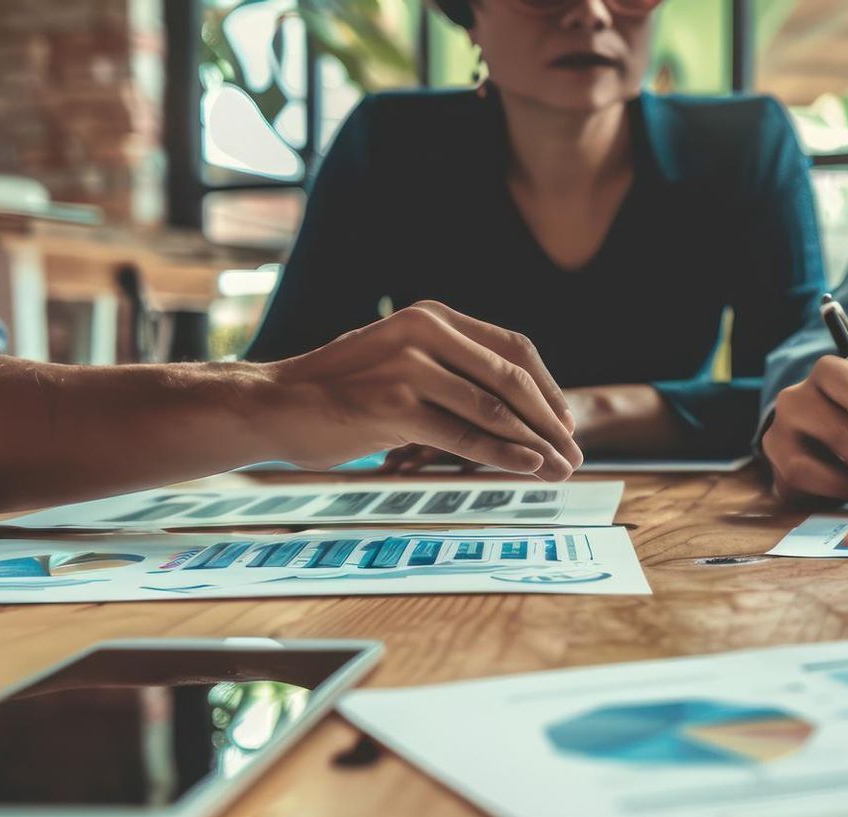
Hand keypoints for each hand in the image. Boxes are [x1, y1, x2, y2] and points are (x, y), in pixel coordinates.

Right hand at [264, 301, 583, 478]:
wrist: (274, 404)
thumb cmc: (337, 389)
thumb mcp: (397, 356)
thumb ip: (446, 365)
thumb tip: (504, 399)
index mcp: (433, 316)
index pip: (512, 347)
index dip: (547, 386)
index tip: (564, 420)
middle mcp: (426, 331)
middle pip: (512, 378)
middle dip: (550, 420)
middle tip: (573, 452)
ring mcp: (411, 367)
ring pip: (495, 409)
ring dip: (535, 443)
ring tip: (560, 469)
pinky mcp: (396, 406)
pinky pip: (465, 435)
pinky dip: (504, 454)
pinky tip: (528, 468)